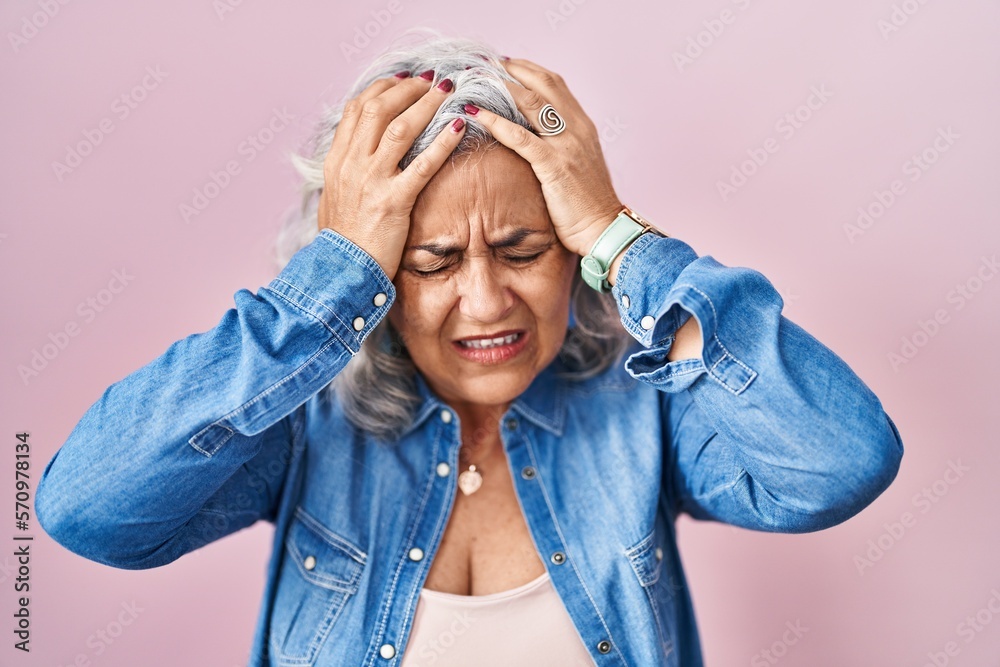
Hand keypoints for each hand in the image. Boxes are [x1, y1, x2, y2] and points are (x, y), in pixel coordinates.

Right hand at [317, 71, 466, 280]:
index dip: (381, 89)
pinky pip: (422, 164)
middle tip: (431, 81)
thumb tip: (358, 158)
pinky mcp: (393, 201)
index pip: (356, 110)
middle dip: (406, 88)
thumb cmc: (342, 240)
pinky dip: (442, 142)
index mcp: (337, 161)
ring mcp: (371, 181)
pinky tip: (459, 128)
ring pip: (400, 127)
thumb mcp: (333, 199)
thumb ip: (347, 174)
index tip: (402, 81)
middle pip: (378, 108)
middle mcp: (352, 164)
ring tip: (447, 91)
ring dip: (426, 104)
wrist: (339, 272)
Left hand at [464, 59, 623, 256]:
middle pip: (542, 83)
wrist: (604, 228)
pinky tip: (476, 114)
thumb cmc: (588, 204)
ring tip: (473, 81)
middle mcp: (577, 128)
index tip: (502, 64)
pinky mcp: (554, 165)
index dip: (526, 69)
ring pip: (530, 102)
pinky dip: (495, 121)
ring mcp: (567, 145)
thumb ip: (562, 145)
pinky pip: (520, 137)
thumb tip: (536, 136)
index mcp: (583, 125)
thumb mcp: (579, 164)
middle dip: (510, 70)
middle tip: (482, 64)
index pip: (554, 83)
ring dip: (499, 87)